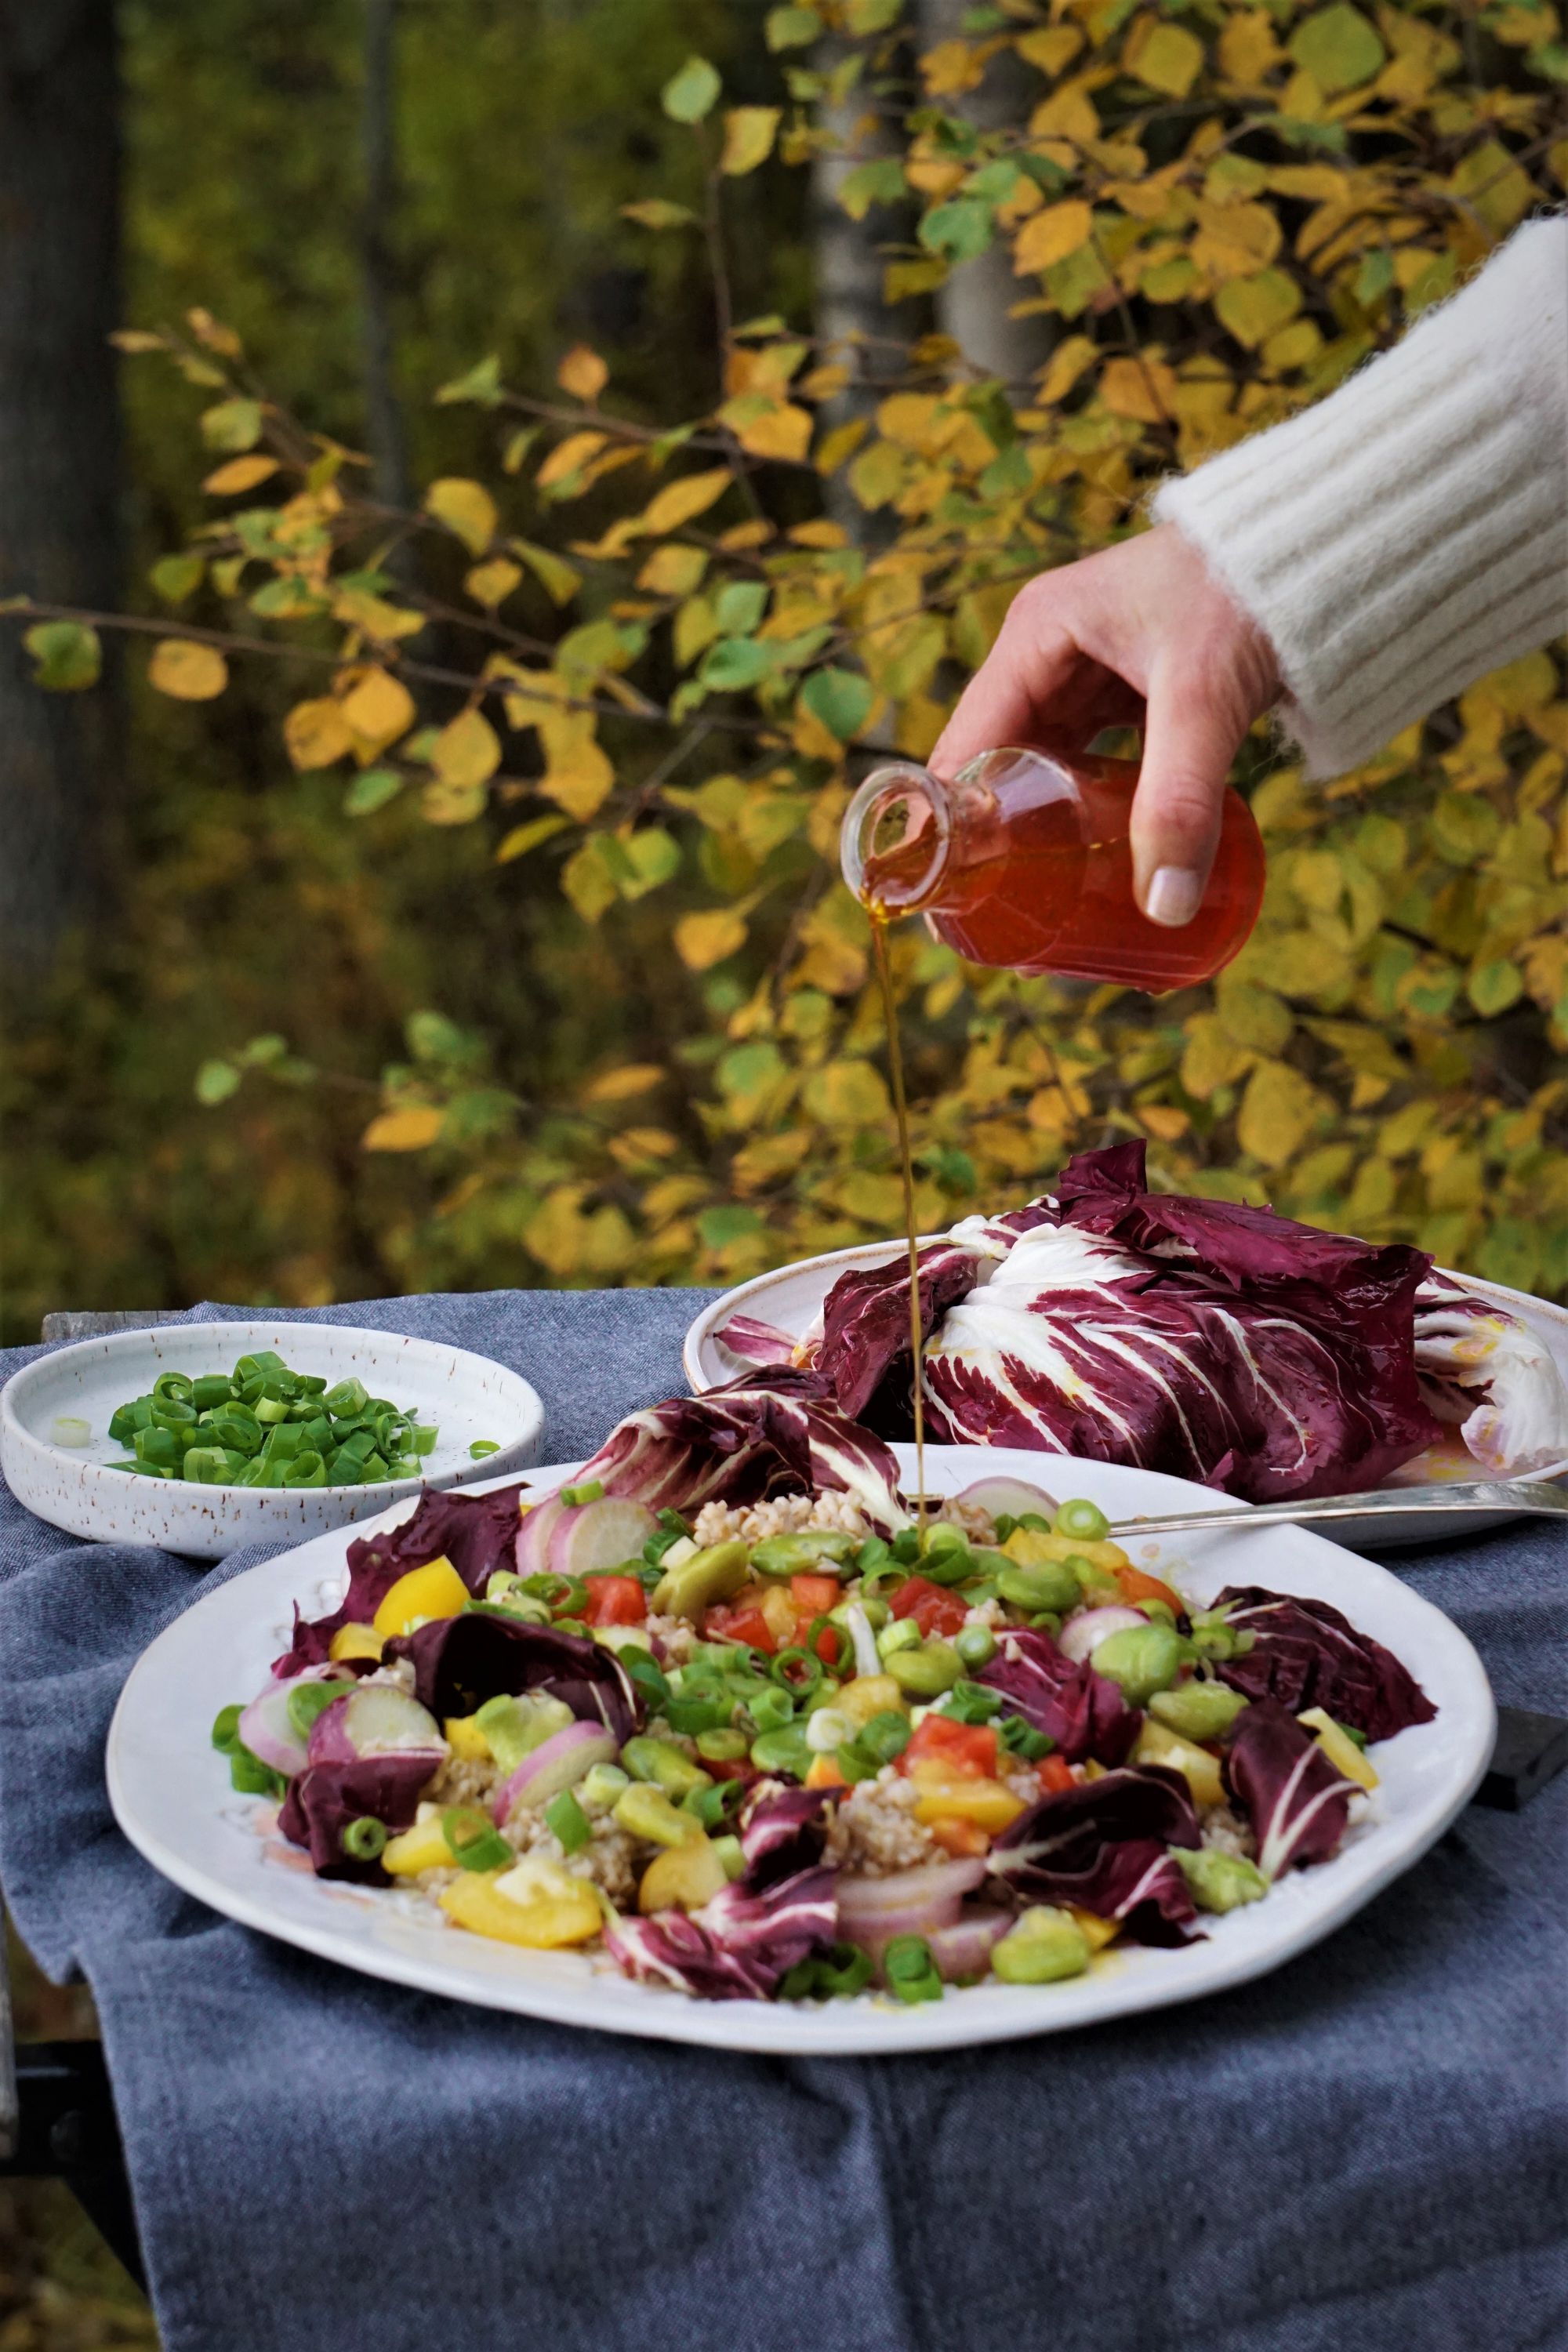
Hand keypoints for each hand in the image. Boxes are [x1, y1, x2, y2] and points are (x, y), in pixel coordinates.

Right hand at [929, 525, 1280, 925]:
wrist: (1326, 546)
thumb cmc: (1249, 591)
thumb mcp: (1202, 697)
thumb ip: (1179, 801)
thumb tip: (1163, 906)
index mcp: (1035, 636)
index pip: (964, 745)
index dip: (951, 824)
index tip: (951, 901)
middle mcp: (1048, 652)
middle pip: (997, 764)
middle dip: (997, 843)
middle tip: (1000, 923)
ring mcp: (1088, 672)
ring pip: (1045, 770)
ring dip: (1044, 832)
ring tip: (1042, 910)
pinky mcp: (1131, 691)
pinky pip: (1093, 765)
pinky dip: (1092, 812)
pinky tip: (1099, 862)